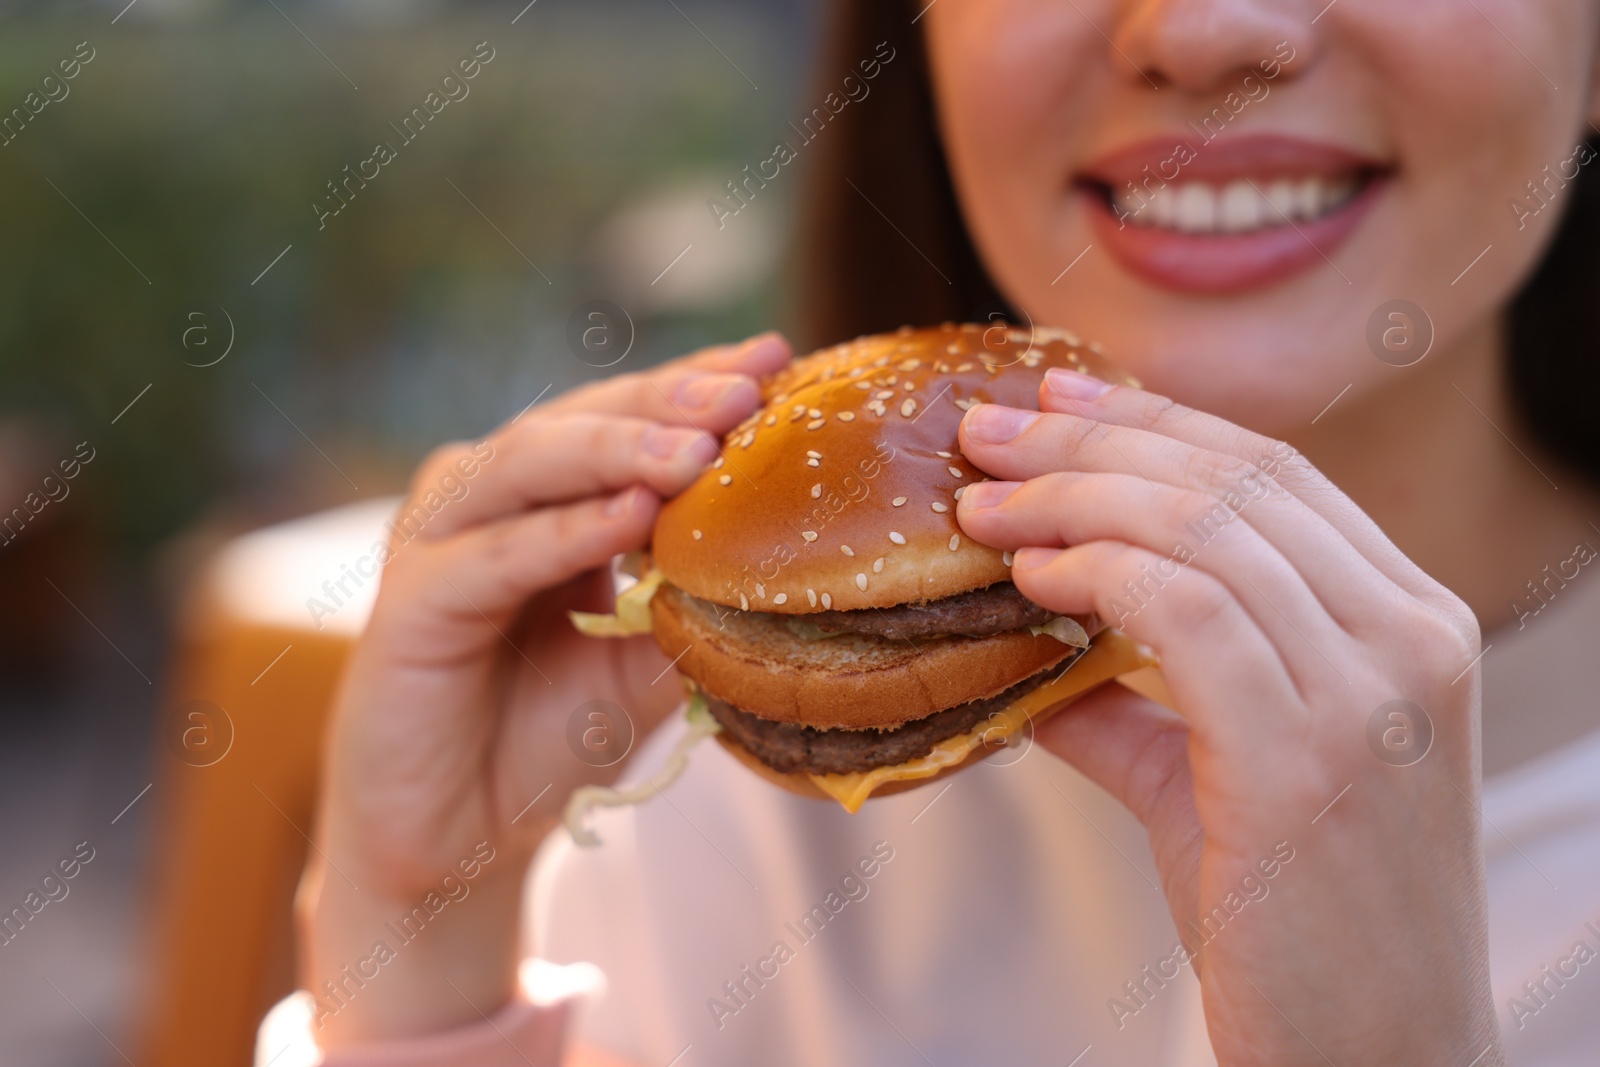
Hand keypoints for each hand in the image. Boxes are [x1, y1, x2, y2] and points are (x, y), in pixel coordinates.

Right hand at [300, 333, 789, 1045]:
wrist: (460, 842)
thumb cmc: (548, 740)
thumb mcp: (646, 666)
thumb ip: (692, 606)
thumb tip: (786, 556)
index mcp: (547, 501)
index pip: (626, 422)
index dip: (695, 387)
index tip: (778, 359)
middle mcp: (489, 501)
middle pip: (580, 422)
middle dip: (667, 403)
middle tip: (746, 389)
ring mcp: (441, 541)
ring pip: (529, 466)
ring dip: (618, 451)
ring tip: (697, 449)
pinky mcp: (409, 602)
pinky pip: (496, 555)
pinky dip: (565, 533)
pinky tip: (630, 516)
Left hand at [956, 368, 1499, 1065]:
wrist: (1373, 1056)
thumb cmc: (1299, 923)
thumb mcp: (1217, 783)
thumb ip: (1131, 703)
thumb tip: (1025, 647)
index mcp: (1408, 623)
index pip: (1274, 475)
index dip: (1153, 422)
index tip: (1054, 401)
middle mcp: (1410, 638)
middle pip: (1234, 478)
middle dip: (1093, 438)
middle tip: (986, 430)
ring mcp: (1373, 694)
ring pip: (1206, 527)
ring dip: (1072, 497)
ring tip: (980, 504)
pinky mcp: (1310, 758)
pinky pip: (1188, 610)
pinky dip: (1096, 572)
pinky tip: (1030, 574)